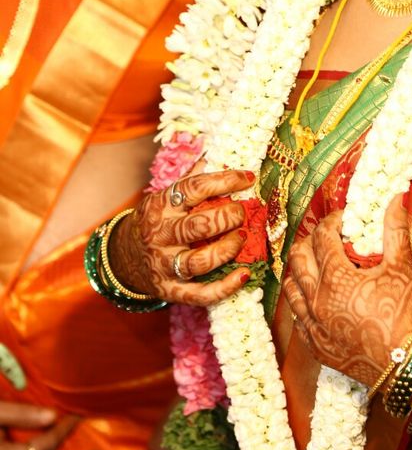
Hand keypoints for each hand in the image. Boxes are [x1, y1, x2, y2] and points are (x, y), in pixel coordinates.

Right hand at [108, 162, 255, 306]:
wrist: (124, 258)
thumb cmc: (156, 221)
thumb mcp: (165, 196)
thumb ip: (190, 179)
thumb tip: (216, 155)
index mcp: (162, 205)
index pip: (195, 188)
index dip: (225, 180)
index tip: (248, 178)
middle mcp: (161, 235)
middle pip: (199, 225)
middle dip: (228, 217)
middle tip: (242, 213)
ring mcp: (165, 265)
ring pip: (200, 261)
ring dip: (227, 249)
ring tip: (242, 238)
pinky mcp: (171, 290)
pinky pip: (200, 294)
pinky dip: (224, 287)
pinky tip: (243, 275)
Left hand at [283, 195, 411, 385]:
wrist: (408, 365)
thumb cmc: (405, 314)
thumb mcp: (402, 267)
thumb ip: (395, 229)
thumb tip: (396, 197)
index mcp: (336, 278)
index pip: (322, 237)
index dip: (331, 222)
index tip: (342, 219)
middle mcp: (317, 300)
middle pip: (298, 259)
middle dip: (310, 242)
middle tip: (326, 238)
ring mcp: (313, 326)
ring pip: (291, 288)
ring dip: (300, 270)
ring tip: (314, 263)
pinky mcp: (316, 347)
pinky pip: (296, 317)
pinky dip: (301, 300)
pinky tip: (314, 296)